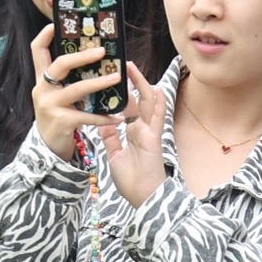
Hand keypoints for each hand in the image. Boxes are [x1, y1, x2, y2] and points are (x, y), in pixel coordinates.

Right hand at [28, 23, 125, 159]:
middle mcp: (42, 89)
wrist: (49, 148)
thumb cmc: (58, 115)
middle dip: (82, 56)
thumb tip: (91, 56)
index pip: (36, 50)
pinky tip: (117, 117)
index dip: (45, 35)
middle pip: (60, 65)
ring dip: (99, 83)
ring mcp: (50, 105)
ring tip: (116, 78)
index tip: (57, 24)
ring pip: (76, 89)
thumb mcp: (56, 94)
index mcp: (42, 79)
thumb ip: (66, 78)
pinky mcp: (61, 121)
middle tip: (102, 51)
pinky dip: (103, 117)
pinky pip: (86, 116)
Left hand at [100, 71, 169, 205]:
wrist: (143, 198)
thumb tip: (103, 123)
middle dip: (130, 81)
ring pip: (148, 102)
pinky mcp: (155, 138)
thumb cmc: (132, 181)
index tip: (112, 77)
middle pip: (137, 99)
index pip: (127, 107)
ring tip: (131, 67)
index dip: (121, 92)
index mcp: (133, 133)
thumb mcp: (115, 155)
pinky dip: (159, 103)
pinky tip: (158, 88)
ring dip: (141, 84)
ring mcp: (150, 132)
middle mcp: (142, 129)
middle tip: (121, 63)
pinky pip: (158, 118)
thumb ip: (111, 139)